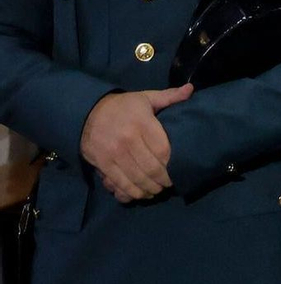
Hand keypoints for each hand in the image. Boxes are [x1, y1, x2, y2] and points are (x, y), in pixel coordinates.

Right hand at [80, 85, 192, 202]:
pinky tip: (142, 193)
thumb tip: (190, 89)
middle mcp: (128, 139)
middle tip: (169, 184)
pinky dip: (133, 192)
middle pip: (152, 168)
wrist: (88, 112)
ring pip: (137, 178)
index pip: (163, 150)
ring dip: (150, 189)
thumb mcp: (146, 98)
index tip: (179, 168)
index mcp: (142, 122)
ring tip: (157, 190)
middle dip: (163, 180)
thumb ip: (169, 96)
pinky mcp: (103, 163)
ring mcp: (114, 153)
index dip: (172, 163)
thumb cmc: (123, 106)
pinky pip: (120, 183)